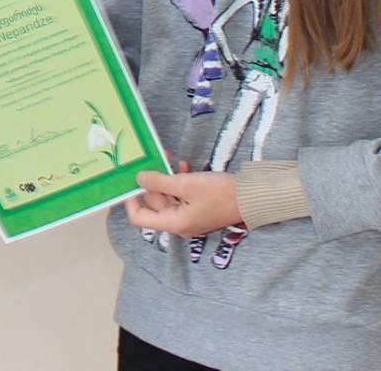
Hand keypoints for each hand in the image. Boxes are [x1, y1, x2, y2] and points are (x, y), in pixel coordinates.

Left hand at [124, 160, 242, 236]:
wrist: (253, 197)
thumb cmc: (220, 193)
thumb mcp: (186, 184)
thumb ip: (159, 181)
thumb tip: (138, 179)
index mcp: (174, 223)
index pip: (140, 218)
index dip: (130, 200)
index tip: (127, 181)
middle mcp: (180, 223)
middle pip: (154, 204)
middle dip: (150, 182)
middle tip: (150, 160)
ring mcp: (190, 216)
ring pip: (168, 197)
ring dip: (165, 178)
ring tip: (168, 157)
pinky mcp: (198, 208)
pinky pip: (181, 195)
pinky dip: (179, 181)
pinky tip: (182, 165)